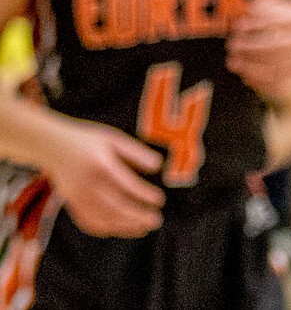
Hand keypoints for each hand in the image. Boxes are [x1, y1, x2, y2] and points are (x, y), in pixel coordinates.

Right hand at [47, 119, 163, 237]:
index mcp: (102, 165)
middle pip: (116, 207)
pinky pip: (89, 223)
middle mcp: (89, 184)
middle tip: (156, 221)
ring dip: (125, 227)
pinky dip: (106, 229)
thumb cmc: (89, 140)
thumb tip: (158, 166)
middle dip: (138, 217)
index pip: (128, 185)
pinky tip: (121, 229)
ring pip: (104, 219)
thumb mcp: (113, 139)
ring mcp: (78, 197)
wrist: (53, 147)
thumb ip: (135, 152)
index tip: (160, 200)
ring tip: (144, 228)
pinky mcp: (72, 205)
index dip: (145, 195)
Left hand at [226, 0, 290, 99]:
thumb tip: (248, 7)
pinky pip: (279, 83)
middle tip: (231, 46)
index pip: (272, 22)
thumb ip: (271, 7)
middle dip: (247, 47)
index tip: (238, 25)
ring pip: (273, 67)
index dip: (252, 25)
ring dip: (250, 66)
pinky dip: (261, 82)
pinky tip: (246, 77)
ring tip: (233, 62)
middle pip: (271, 46)